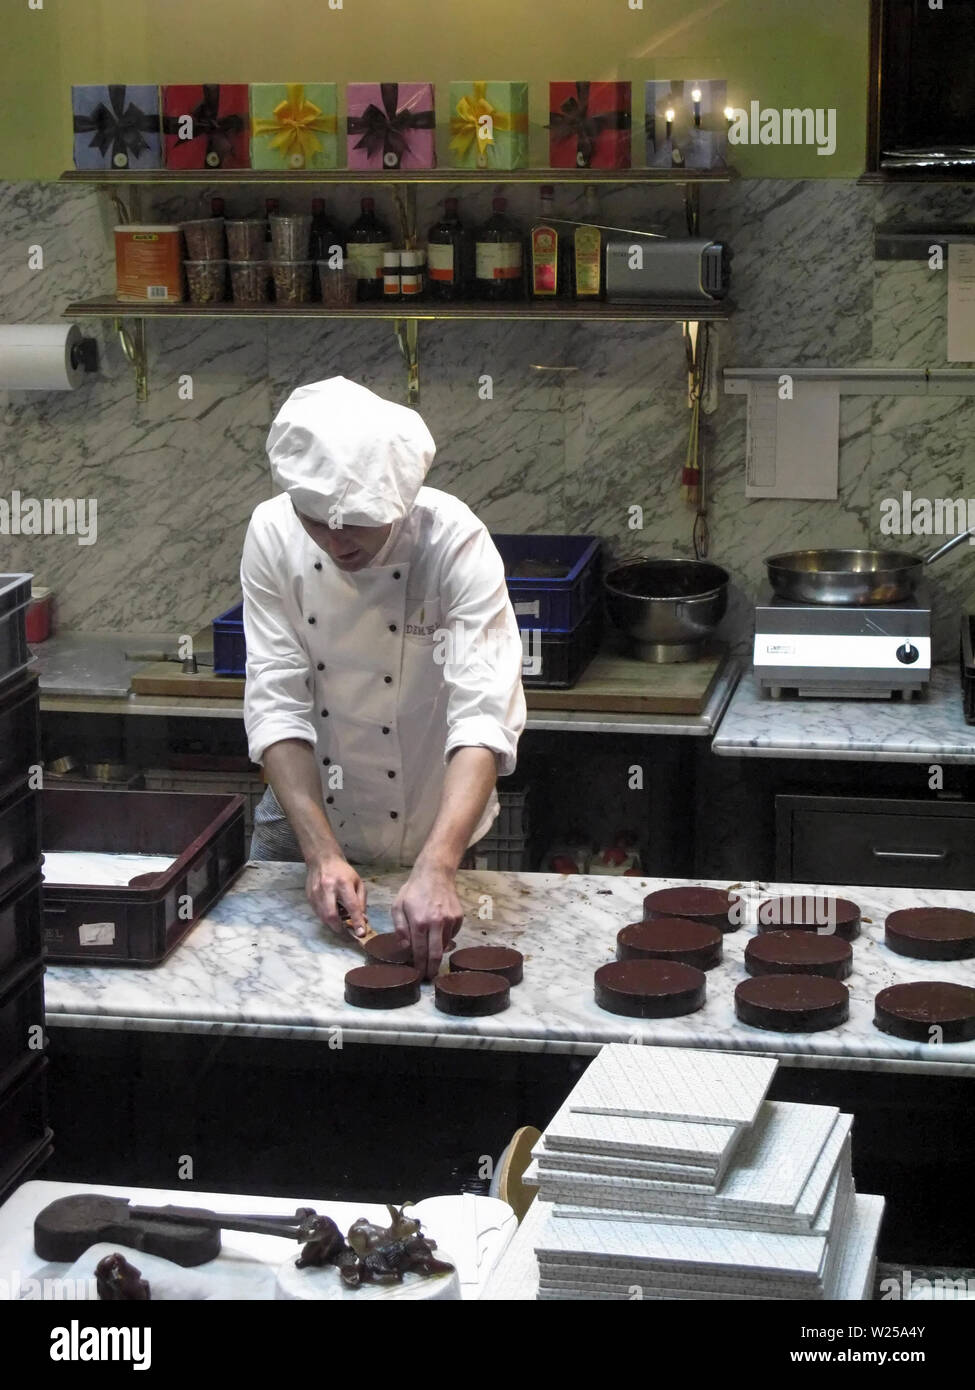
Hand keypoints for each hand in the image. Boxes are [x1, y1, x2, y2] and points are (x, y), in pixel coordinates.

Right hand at [306, 855, 367, 935]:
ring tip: (342, 925)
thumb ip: (361, 902)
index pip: (351, 906)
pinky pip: (318, 914)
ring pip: (323, 917)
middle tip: (348, 936)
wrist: (322, 860)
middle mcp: (327, 888)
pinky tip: (334, 916)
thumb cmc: (343, 872)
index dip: (357, 921)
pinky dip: (327, 919)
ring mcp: (315, 893)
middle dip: (340, 929)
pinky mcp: (309, 897)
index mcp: (343, 883)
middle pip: (331, 915)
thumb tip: (362, 920)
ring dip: (334, 925)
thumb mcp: (357, 883)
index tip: (361, 934)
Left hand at [392, 863, 463, 979]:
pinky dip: (445, 938)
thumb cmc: (413, 890)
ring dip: (438, 952)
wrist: (435, 874)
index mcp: (419, 922)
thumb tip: (405, 947)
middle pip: (436, 955)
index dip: (419, 966)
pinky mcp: (459, 918)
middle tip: (429, 978)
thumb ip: (400, 928)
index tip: (418, 975)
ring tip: (431, 954)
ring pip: (445, 945)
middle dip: (432, 969)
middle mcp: (436, 923)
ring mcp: (450, 921)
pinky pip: (452, 935)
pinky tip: (438, 933)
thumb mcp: (398, 907)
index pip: (420, 952)